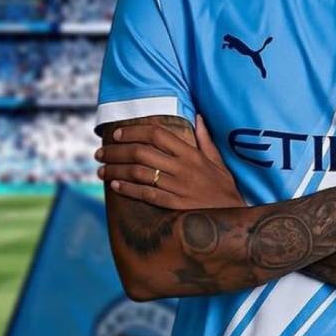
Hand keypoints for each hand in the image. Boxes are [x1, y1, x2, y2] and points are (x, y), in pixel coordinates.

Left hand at [94, 114, 246, 209]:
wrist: (234, 217)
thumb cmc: (224, 188)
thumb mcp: (218, 161)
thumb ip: (205, 139)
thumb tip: (197, 118)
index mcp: (191, 154)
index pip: (157, 134)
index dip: (133, 131)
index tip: (117, 134)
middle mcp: (183, 168)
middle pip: (142, 152)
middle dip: (116, 151)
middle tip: (101, 152)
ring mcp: (178, 187)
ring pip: (139, 173)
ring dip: (116, 170)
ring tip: (101, 170)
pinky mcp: (174, 205)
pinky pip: (146, 194)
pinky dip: (127, 189)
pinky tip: (115, 186)